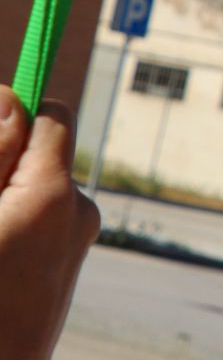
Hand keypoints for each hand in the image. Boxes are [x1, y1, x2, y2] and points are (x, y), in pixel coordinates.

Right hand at [0, 91, 98, 359]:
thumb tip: (10, 98)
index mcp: (52, 195)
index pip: (50, 113)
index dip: (9, 113)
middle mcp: (77, 211)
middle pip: (38, 148)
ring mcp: (76, 239)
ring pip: (29, 185)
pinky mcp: (64, 261)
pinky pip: (32, 217)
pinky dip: (5, 218)